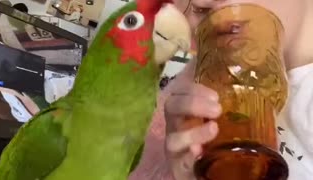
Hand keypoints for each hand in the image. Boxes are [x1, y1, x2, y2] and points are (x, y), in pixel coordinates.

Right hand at [163, 60, 221, 179]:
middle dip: (192, 104)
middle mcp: (176, 124)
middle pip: (171, 107)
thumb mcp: (222, 108)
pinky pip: (179, 161)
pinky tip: (198, 153)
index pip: (181, 90)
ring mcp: (176, 145)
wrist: (214, 163)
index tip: (215, 94)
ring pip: (173, 137)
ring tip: (213, 128)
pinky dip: (187, 157)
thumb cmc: (217, 131)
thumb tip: (231, 51)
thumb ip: (225, 86)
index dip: (193, 89)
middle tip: (217, 108)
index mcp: (186, 107)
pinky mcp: (179, 166)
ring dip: (192, 133)